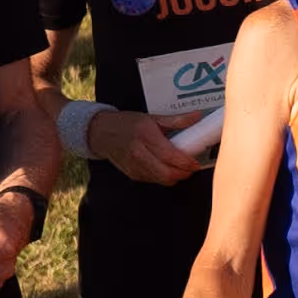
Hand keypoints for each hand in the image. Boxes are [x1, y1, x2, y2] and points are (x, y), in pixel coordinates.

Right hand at [87, 105, 211, 186]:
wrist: (101, 133)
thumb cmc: (127, 124)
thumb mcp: (152, 118)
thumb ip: (175, 120)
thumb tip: (196, 116)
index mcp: (145, 137)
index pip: (170, 156)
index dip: (186, 163)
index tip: (196, 162)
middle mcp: (138, 154)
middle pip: (167, 173)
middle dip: (183, 174)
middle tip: (192, 167)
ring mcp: (134, 167)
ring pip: (162, 180)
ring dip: (175, 177)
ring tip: (182, 167)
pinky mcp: (132, 175)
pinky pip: (154, 180)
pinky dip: (164, 177)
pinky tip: (168, 168)